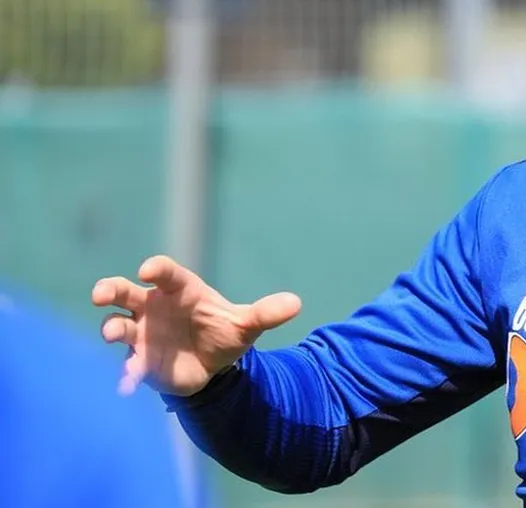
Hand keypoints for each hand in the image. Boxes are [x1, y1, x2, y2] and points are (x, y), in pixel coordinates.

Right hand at [91, 255, 301, 396]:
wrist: (212, 364)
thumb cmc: (223, 332)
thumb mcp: (247, 325)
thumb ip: (265, 313)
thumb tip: (296, 304)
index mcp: (179, 291)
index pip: (165, 274)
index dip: (156, 270)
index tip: (149, 270)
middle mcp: (153, 307)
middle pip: (123, 291)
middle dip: (109, 289)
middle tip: (101, 294)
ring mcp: (141, 332)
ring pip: (116, 325)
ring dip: (112, 329)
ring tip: (115, 335)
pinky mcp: (139, 359)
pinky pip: (128, 364)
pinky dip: (127, 372)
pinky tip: (128, 382)